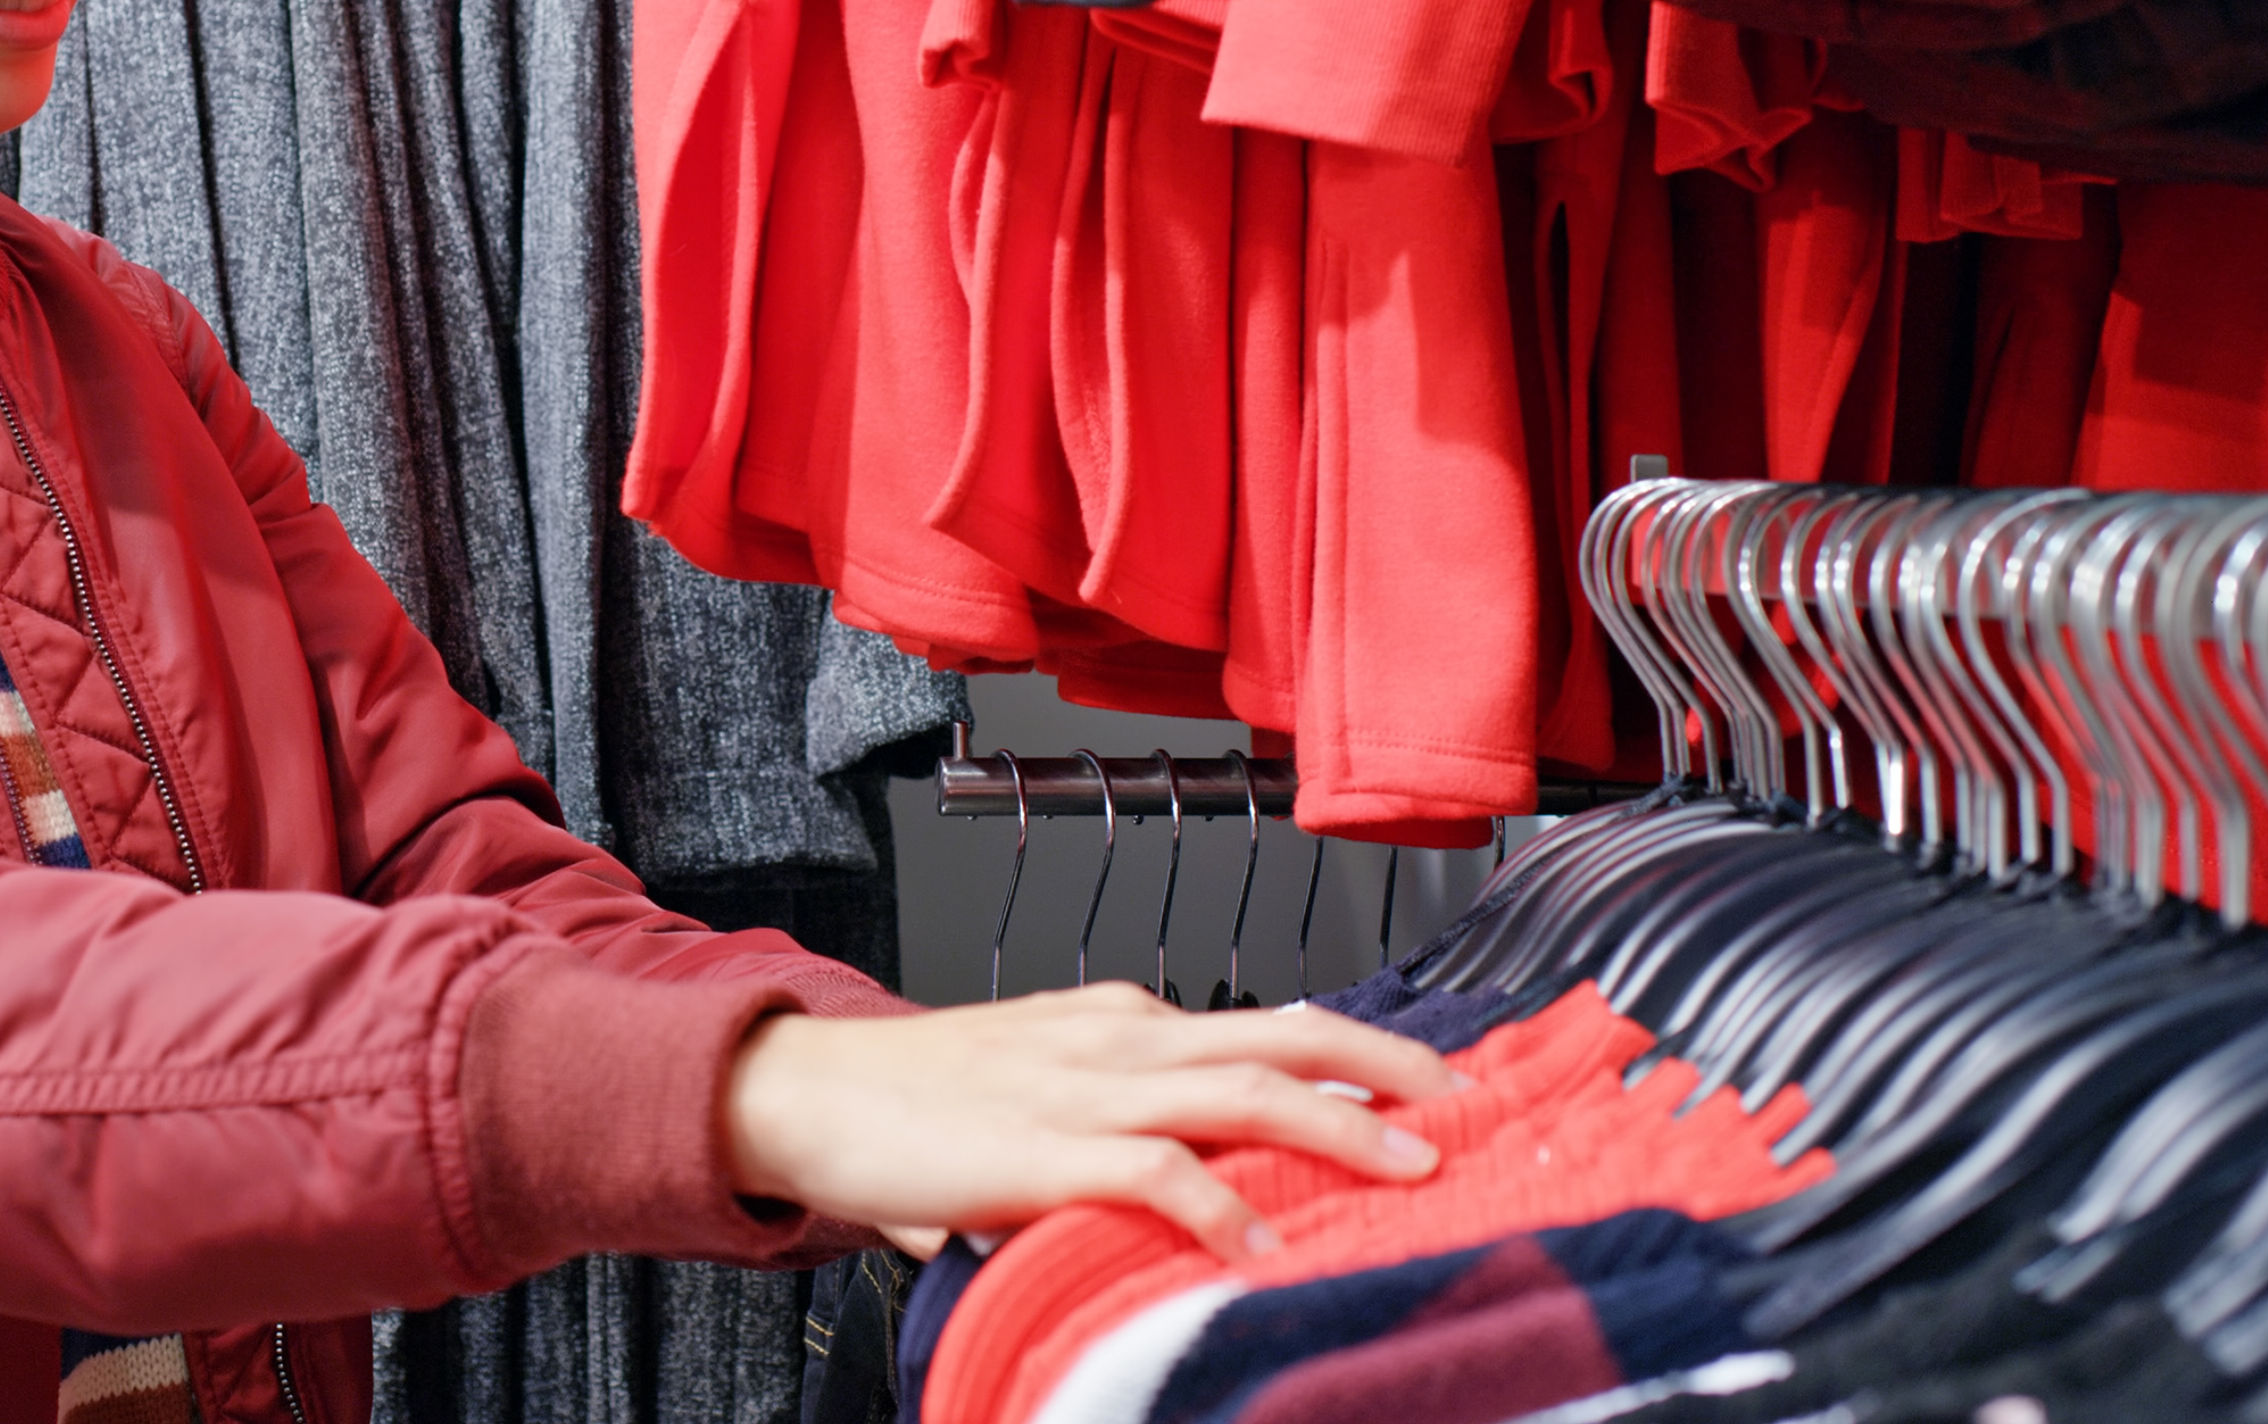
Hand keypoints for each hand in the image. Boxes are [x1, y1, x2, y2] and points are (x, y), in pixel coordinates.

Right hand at [724, 985, 1462, 1264]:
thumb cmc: (912, 1102)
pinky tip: (1264, 1244)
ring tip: (1412, 1168)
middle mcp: (1117, 1037)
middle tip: (1462, 1101)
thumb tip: (1181, 1199)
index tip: (1423, 1090)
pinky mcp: (1043, 1148)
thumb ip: (1105, 1136)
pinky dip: (1222, 1206)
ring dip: (1339, 1127)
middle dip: (1383, 1065)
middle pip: (1281, 1034)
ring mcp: (1083, 1087)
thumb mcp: (1032, 1093)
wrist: (805, 1090)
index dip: (1352, 1056)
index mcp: (1118, 1021)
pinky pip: (1156, 1170)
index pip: (1261, 1026)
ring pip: (1242, 1089)